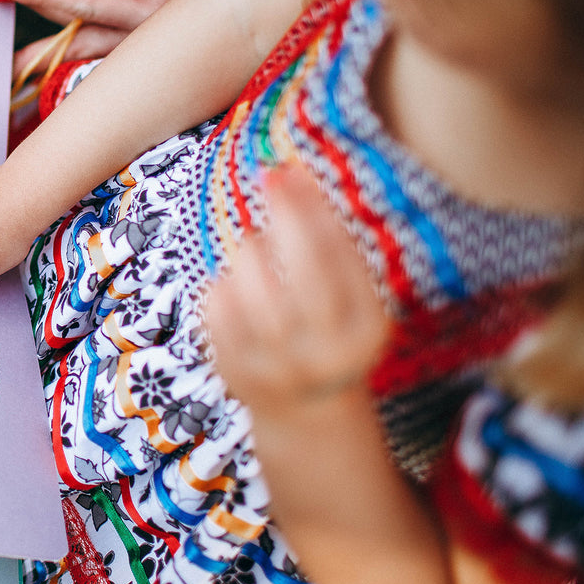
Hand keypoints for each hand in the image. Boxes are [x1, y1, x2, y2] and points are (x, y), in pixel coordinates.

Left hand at [6, 0, 280, 78]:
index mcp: (168, 17)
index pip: (93, 7)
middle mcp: (161, 37)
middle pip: (87, 36)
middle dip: (43, 44)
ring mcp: (165, 43)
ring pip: (104, 46)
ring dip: (64, 50)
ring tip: (22, 59)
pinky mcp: (171, 39)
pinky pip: (125, 44)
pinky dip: (96, 45)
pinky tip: (67, 49)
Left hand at [204, 164, 389, 412]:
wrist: (308, 413)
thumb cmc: (332, 332)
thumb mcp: (353, 299)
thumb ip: (331, 244)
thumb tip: (291, 172)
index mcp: (366, 331)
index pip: (342, 256)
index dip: (314, 206)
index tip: (292, 170)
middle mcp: (326, 352)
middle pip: (304, 265)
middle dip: (285, 212)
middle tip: (270, 176)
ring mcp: (278, 365)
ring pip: (252, 277)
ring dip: (252, 248)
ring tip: (259, 250)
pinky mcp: (235, 370)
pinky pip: (217, 301)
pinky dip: (224, 282)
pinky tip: (238, 290)